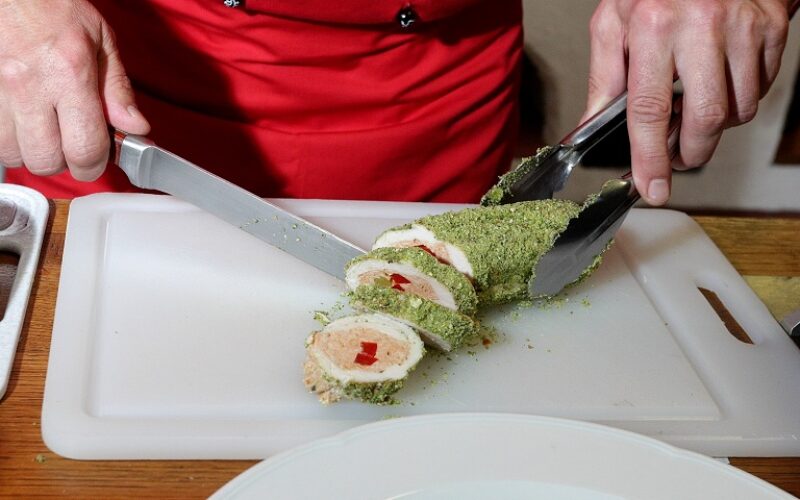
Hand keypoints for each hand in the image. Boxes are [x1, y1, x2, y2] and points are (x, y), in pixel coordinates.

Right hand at [0, 0, 148, 180]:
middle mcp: (30, 85)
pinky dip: (8, 139)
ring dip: (31, 151)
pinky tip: (21, 123)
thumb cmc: (53, 7)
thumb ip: (117, 89)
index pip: (85, 149)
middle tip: (70, 144)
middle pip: (46, 160)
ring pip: (12, 154)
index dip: (94, 165)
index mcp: (70, 74)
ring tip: (43, 130)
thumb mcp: (100, 40)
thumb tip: (135, 127)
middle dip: (63, 162)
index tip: (96, 159)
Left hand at [584, 0, 789, 204]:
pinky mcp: (770, 28)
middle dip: (690, 153)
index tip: (651, 188)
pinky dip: (740, 100)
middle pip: (705, 119)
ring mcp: (742, 27)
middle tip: (677, 157)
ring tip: (694, 107)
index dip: (650, 158)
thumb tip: (589, 127)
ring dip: (716, 127)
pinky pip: (760, 88)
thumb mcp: (613, 22)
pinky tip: (719, 82)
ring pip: (739, 110)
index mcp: (653, 26)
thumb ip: (603, 76)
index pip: (649, 109)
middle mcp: (701, 26)